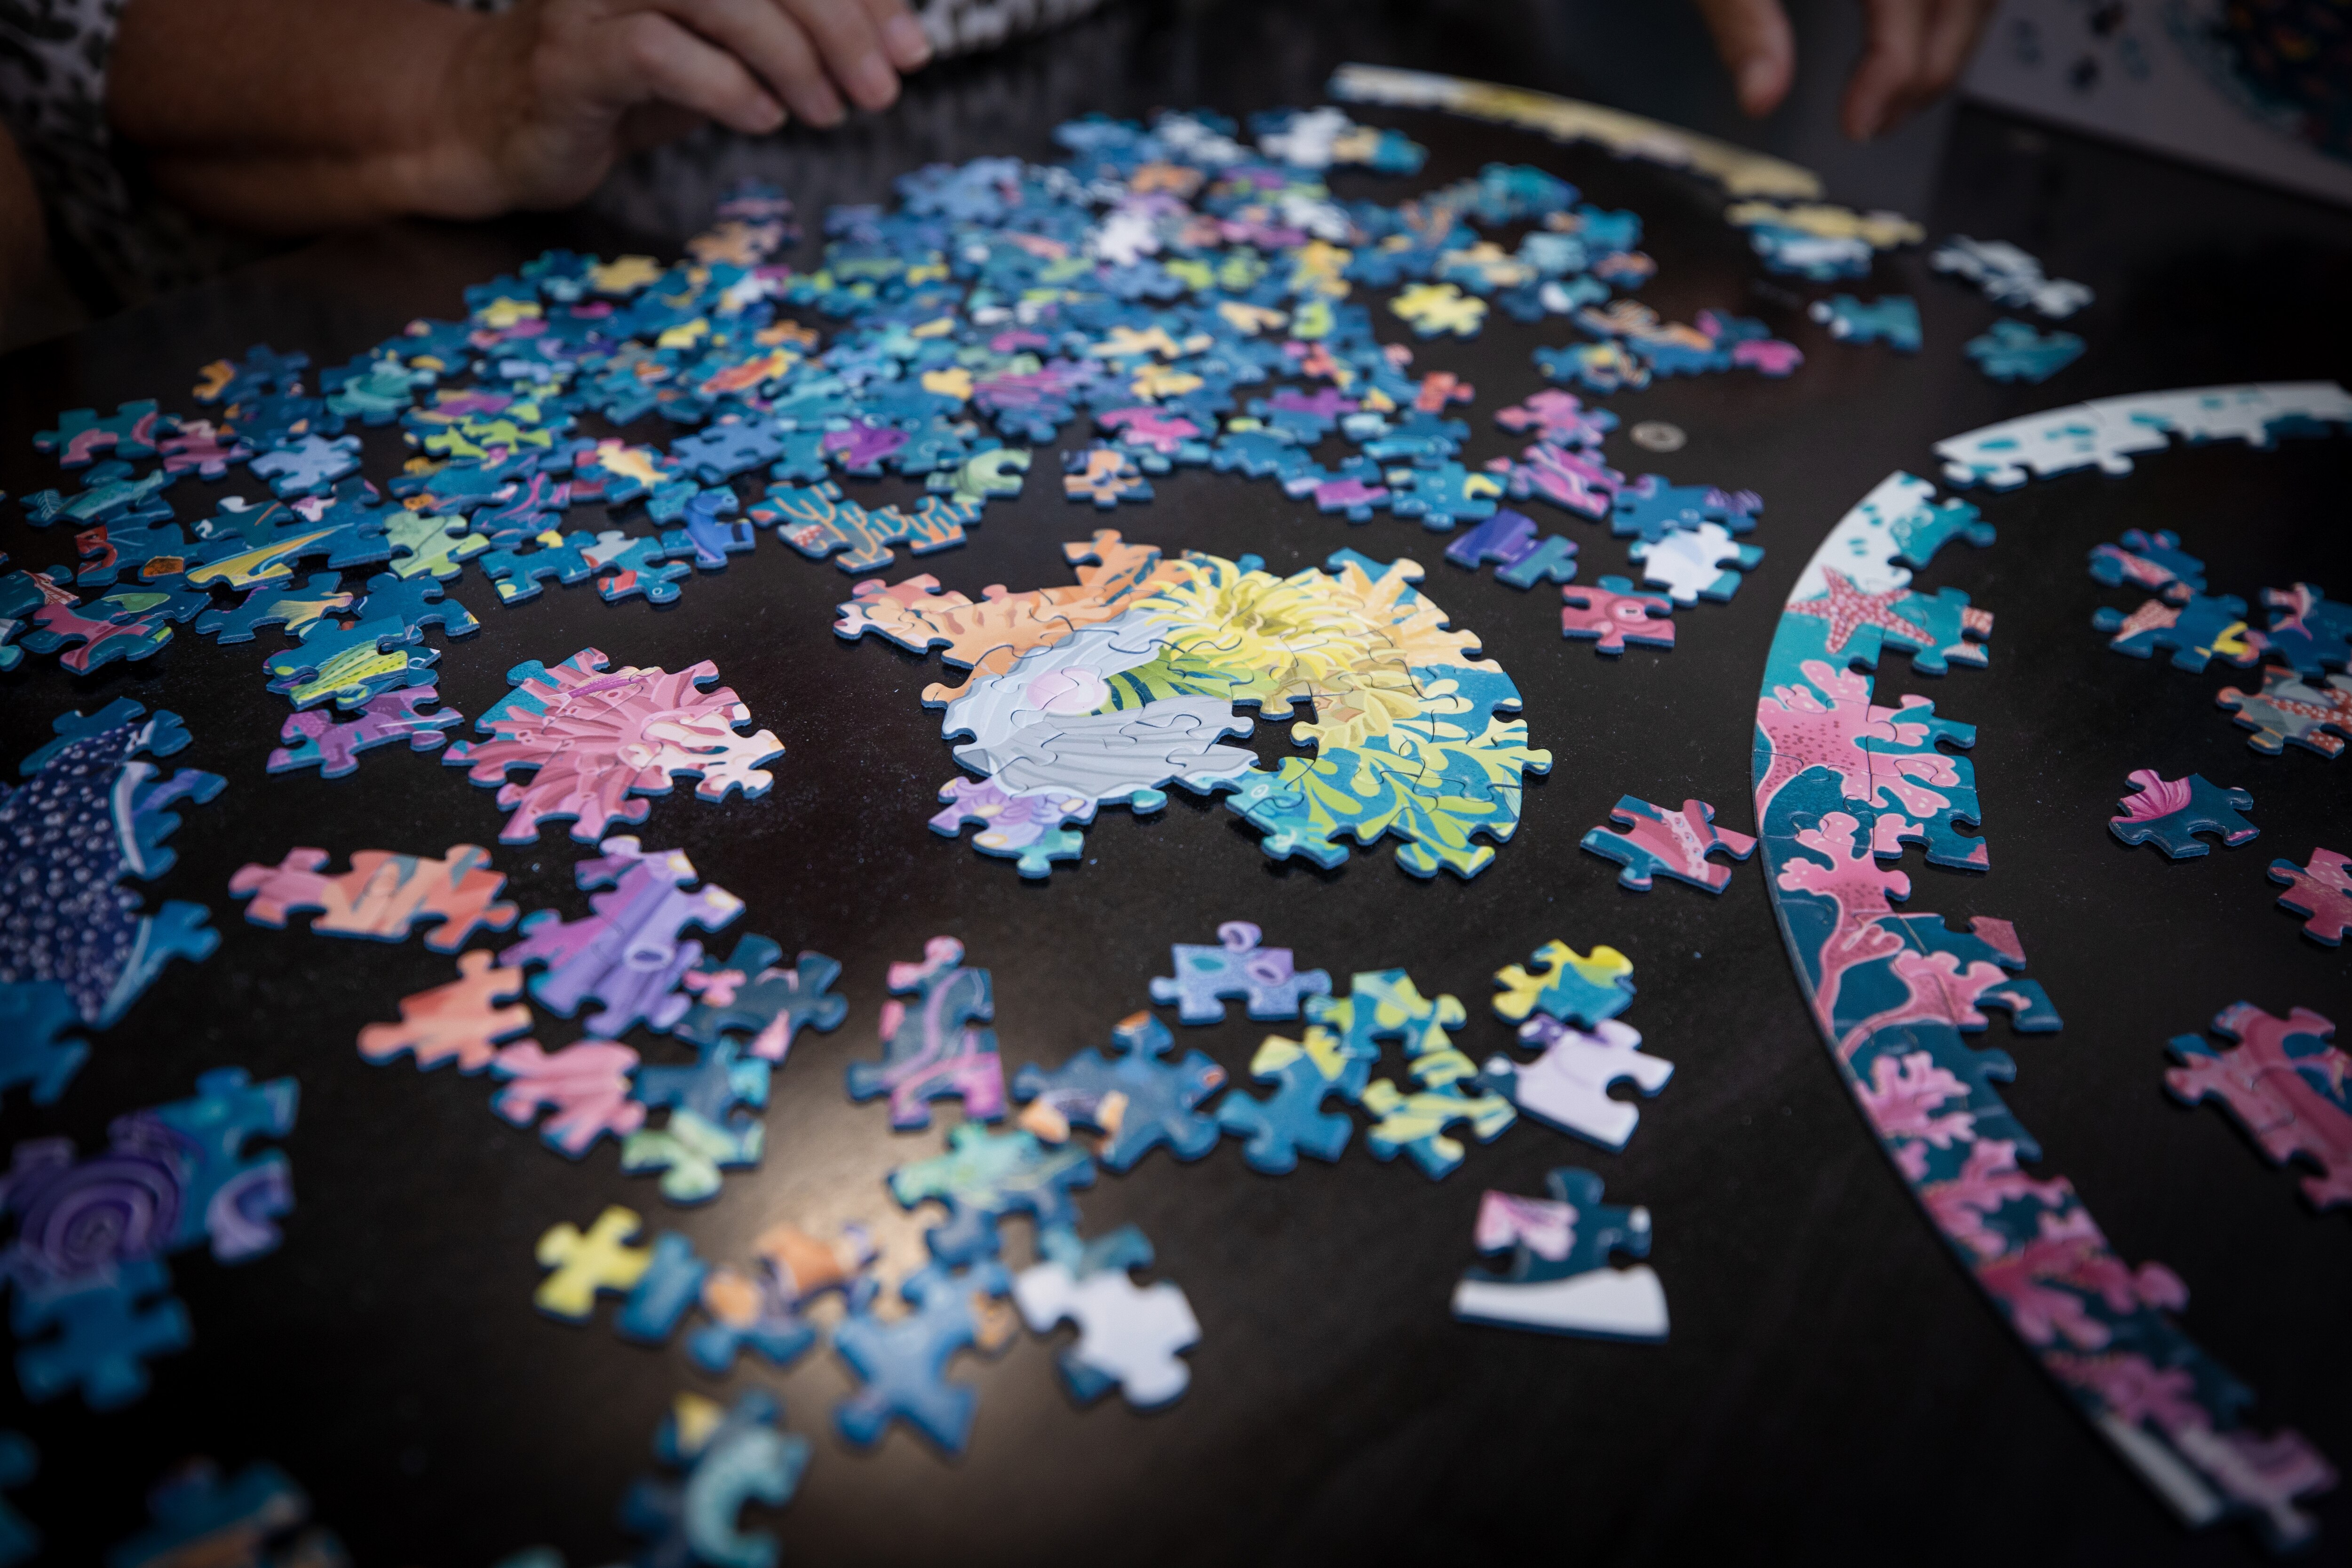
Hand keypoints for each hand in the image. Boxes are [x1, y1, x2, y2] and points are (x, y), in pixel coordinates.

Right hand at [436, 0, 933, 212]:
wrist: (506, 121)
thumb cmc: (634, 74)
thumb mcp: (734, 43)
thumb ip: (805, 28)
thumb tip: (903, 39)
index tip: (910, 50)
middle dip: (840, 26)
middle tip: (881, 90)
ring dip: (791, 59)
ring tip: (826, 113)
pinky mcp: (568, 55)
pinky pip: (658, 54)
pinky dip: (727, 88)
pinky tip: (762, 119)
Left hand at [1691, 0, 1996, 140]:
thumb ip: (1742, 21)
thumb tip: (1759, 101)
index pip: (1913, 0)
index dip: (1896, 71)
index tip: (1857, 127)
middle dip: (1929, 72)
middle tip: (1872, 128)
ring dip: (1947, 44)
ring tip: (1892, 99)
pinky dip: (1947, 14)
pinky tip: (1906, 46)